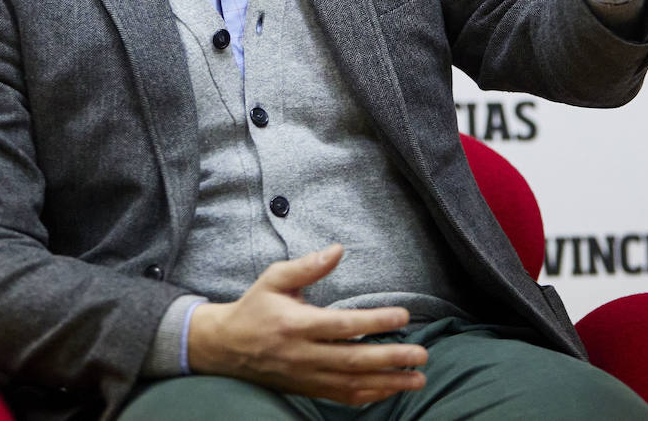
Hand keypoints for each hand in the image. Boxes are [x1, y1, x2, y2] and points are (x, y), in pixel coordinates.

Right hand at [186, 244, 427, 404]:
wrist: (226, 347)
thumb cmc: (254, 308)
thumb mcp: (274, 279)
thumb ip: (307, 266)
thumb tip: (338, 250)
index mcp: (296, 324)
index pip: (343, 325)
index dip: (375, 321)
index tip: (403, 316)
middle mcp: (303, 354)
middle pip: (354, 360)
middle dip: (391, 359)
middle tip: (421, 355)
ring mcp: (307, 376)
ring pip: (353, 384)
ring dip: (388, 383)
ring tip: (417, 379)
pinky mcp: (308, 388)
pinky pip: (343, 397)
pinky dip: (370, 396)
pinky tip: (391, 390)